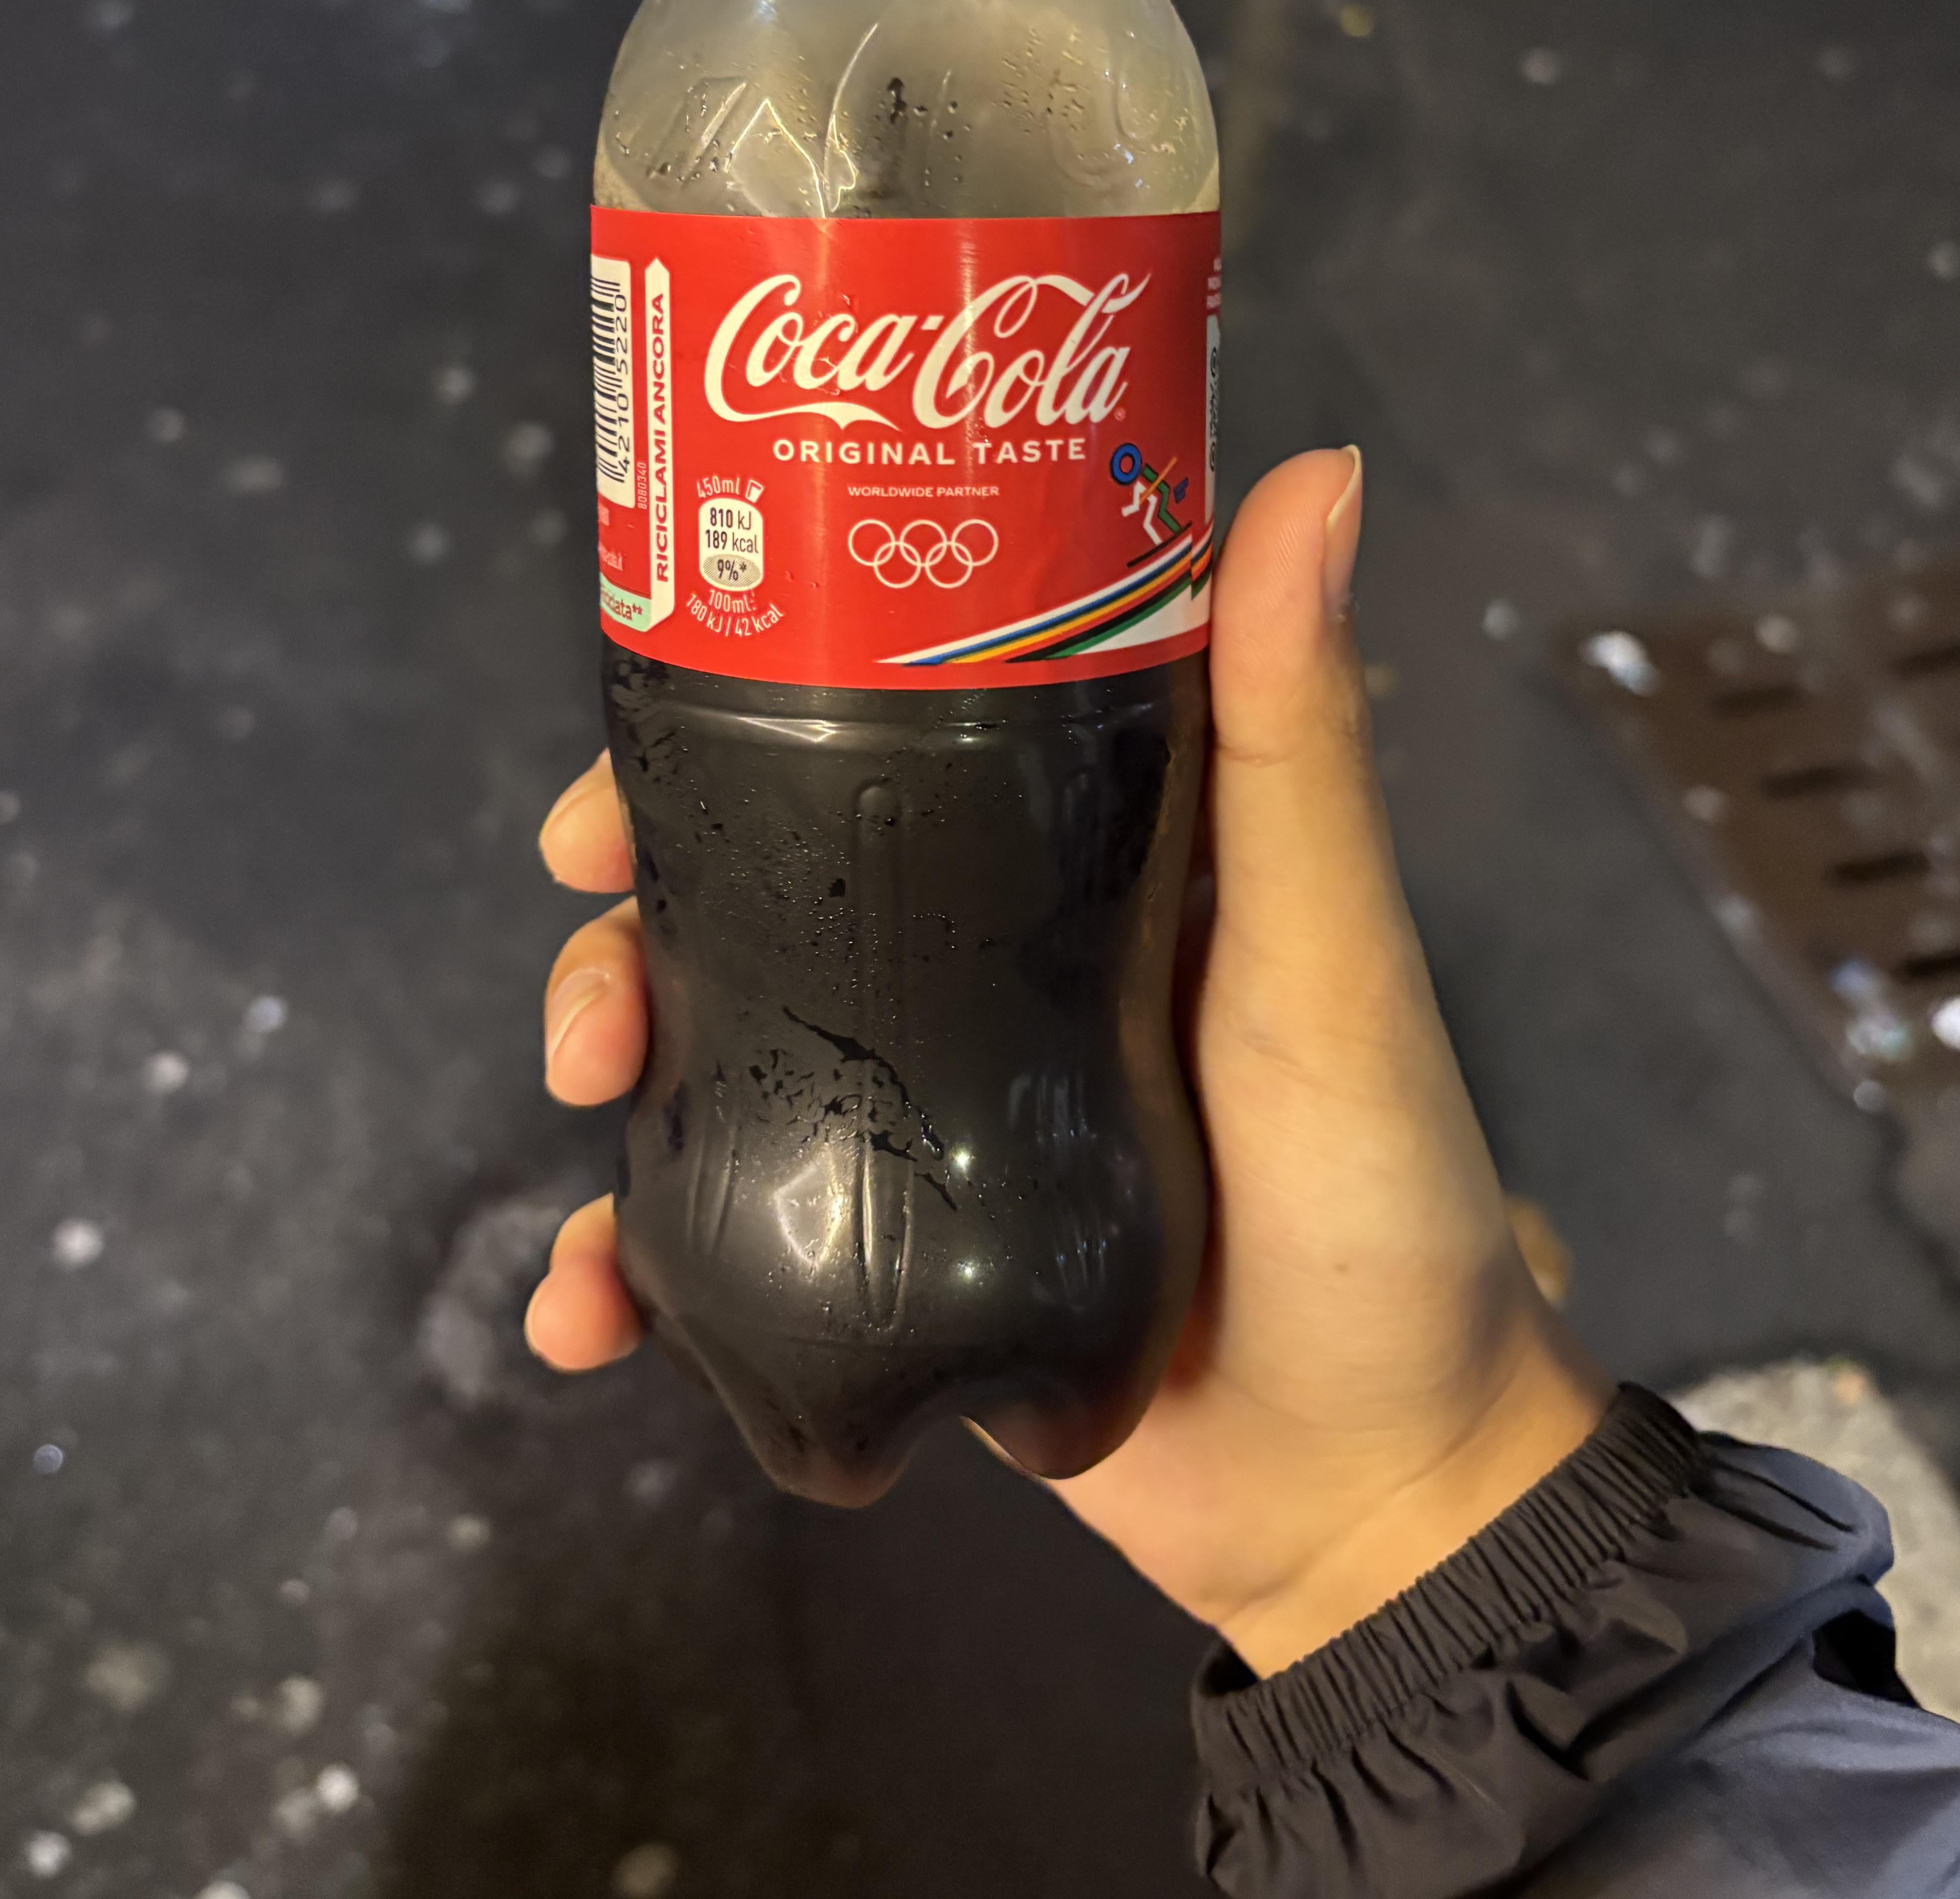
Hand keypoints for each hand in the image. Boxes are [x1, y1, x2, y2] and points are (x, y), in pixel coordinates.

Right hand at [527, 452, 1608, 1675]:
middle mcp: (983, 959)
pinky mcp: (893, 1254)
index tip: (650, 703)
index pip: (880, 730)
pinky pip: (725, 1241)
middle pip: (759, 883)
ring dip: (616, 1052)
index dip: (744, 703)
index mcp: (1072, 857)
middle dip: (639, 899)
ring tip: (582, 1103)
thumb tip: (1316, 468)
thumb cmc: (1378, 1198)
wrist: (1368, 1491)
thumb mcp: (1330, 949)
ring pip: (721, 1041)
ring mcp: (925, 1108)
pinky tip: (581, 1312)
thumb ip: (1300, 732)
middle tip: (588, 949)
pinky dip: (633, 1271)